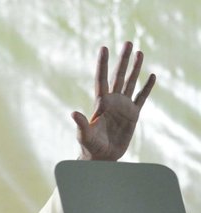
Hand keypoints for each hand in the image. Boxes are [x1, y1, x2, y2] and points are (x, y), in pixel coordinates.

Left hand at [72, 42, 155, 160]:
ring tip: (139, 52)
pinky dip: (147, 87)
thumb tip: (73, 113)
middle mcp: (112, 101)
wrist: (102, 157)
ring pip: (130, 82)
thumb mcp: (84, 135)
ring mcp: (123, 106)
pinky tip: (152, 76)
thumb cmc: (90, 146)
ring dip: (135, 68)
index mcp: (100, 103)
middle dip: (123, 60)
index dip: (103, 64)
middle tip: (128, 42)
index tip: (104, 48)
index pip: (102, 79)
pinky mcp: (133, 114)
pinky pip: (142, 97)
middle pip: (118, 76)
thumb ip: (81, 124)